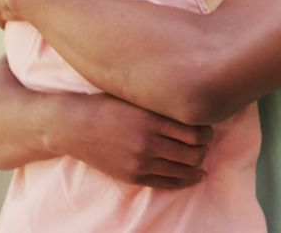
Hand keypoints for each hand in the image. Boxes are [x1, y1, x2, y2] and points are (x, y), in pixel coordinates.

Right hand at [54, 93, 213, 188]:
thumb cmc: (107, 106)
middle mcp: (147, 143)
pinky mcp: (133, 177)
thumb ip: (161, 103)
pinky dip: (187, 179)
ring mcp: (140, 163)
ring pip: (184, 170)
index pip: (195, 132)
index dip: (207, 131)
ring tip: (197, 154)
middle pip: (194, 154)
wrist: (74, 126)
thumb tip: (193, 103)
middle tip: (204, 141)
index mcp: (150, 120)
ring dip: (197, 163)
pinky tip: (196, 173)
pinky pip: (168, 183)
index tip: (205, 126)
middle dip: (204, 148)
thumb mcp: (135, 97)